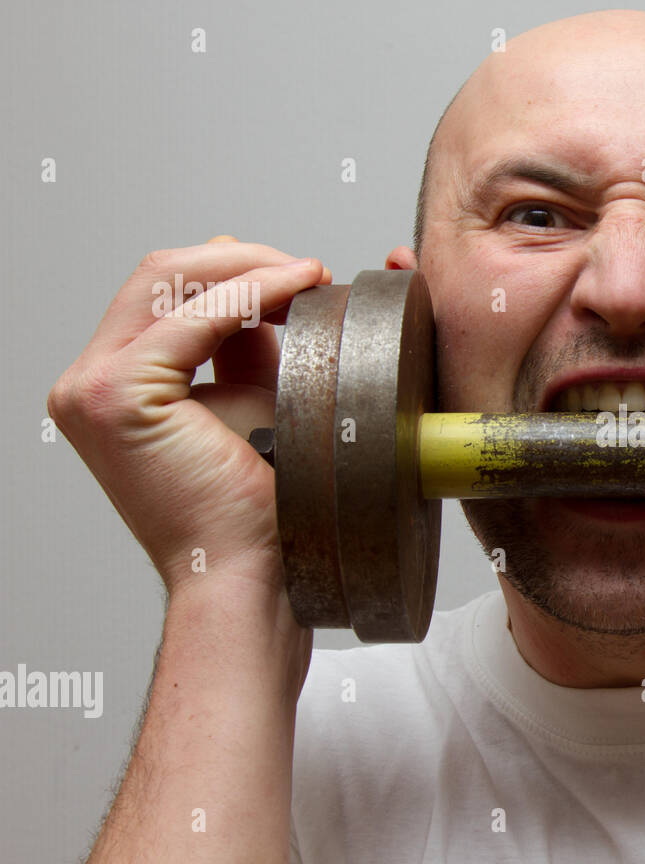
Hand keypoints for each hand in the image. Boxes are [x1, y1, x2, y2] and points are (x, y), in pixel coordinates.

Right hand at [47, 237, 330, 595]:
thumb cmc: (257, 511)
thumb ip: (248, 348)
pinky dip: (250, 294)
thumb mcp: (252, 405)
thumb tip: (272, 289)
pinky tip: (295, 288)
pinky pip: (193, 319)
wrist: (250, 575)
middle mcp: (87, 382)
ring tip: (310, 276)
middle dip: (243, 260)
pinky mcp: (117, 396)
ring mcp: (91, 388)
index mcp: (114, 384)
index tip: (303, 275)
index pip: (167, 292)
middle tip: (309, 270)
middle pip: (161, 275)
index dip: (237, 271)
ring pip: (169, 281)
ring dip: (250, 269)